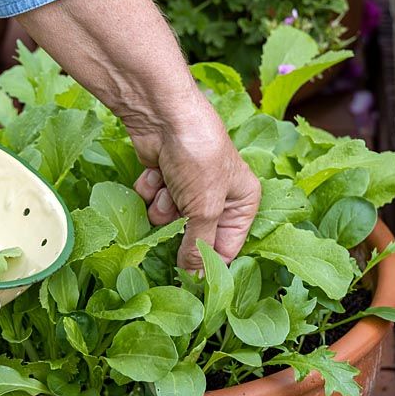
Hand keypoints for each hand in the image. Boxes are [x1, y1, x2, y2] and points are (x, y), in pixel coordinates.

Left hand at [131, 94, 260, 270]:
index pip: (227, 247)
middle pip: (194, 235)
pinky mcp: (164, 177)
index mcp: (242, 201)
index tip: (189, 279)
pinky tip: (156, 173)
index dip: (208, 262)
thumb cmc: (198, 156)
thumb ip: (199, 247)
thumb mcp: (205, 208)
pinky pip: (153, 200)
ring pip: (169, 219)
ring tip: (169, 186)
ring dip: (164, 207)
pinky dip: (151, 189)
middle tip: (177, 216)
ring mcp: (189, 186)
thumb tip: (196, 279)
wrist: (163, 116)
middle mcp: (218, 195)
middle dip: (181, 227)